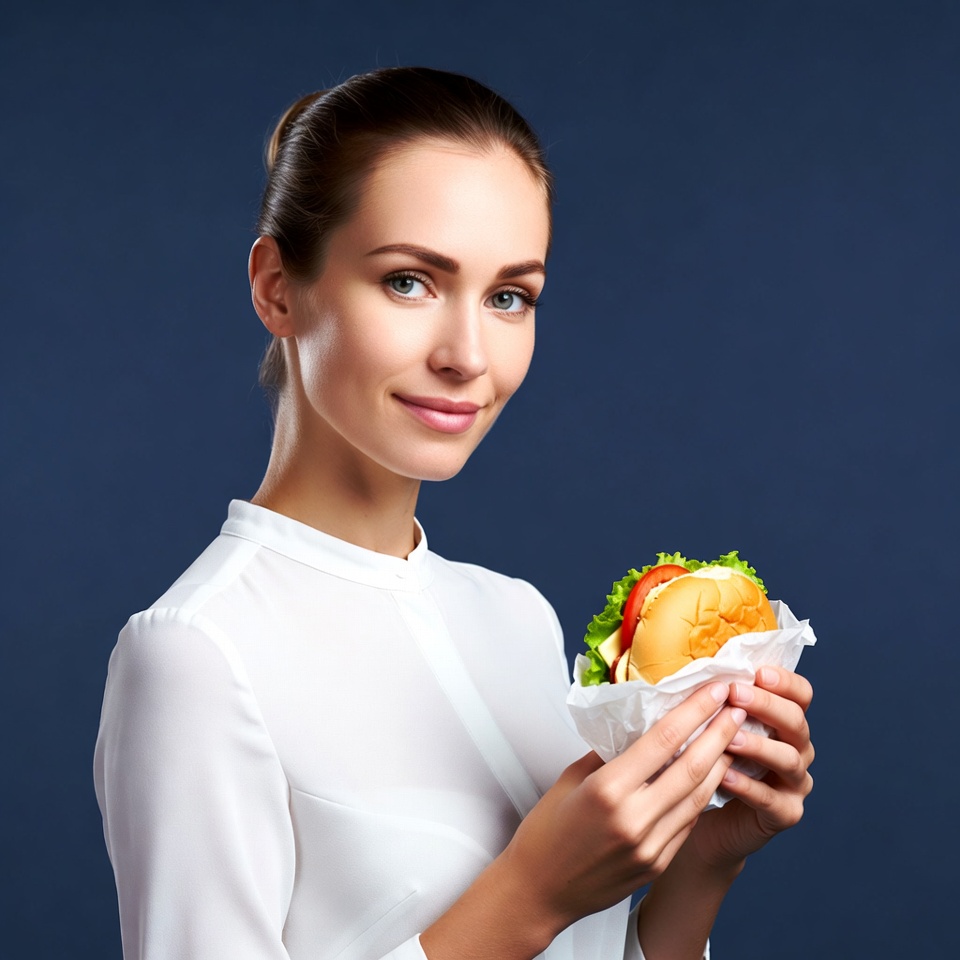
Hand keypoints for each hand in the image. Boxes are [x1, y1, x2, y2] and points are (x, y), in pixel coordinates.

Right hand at [502, 681, 746, 931]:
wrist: (538, 892)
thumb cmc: (545, 832)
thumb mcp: (569, 780)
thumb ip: (608, 754)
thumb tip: (638, 729)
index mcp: (607, 790)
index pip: (663, 741)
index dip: (694, 711)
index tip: (714, 690)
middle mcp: (634, 819)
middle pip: (691, 767)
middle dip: (720, 734)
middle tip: (738, 708)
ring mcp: (650, 846)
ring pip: (698, 797)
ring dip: (719, 764)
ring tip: (733, 737)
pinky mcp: (657, 864)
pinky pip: (688, 822)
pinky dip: (702, 795)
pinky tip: (710, 776)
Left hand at [684, 665, 814, 871]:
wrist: (705, 817)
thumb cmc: (705, 761)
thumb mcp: (710, 726)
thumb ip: (716, 701)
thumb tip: (698, 669)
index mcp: (784, 722)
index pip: (800, 695)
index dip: (785, 681)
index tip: (758, 672)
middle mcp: (797, 749)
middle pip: (797, 722)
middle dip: (767, 706)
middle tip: (737, 695)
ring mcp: (795, 783)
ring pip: (790, 759)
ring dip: (759, 745)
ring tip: (730, 739)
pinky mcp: (785, 814)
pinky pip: (772, 800)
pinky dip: (749, 786)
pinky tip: (726, 776)